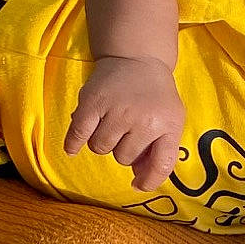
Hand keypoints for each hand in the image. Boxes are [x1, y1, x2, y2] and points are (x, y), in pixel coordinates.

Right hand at [63, 55, 184, 191]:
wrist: (137, 58)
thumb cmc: (156, 96)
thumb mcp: (171, 120)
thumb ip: (160, 152)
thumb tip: (139, 180)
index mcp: (168, 125)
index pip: (161, 165)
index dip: (149, 181)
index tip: (139, 185)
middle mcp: (143, 119)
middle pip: (124, 158)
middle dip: (124, 149)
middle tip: (127, 130)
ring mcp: (117, 110)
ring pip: (101, 148)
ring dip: (103, 142)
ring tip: (111, 124)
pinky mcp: (93, 102)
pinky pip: (78, 134)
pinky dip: (74, 144)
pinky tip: (72, 149)